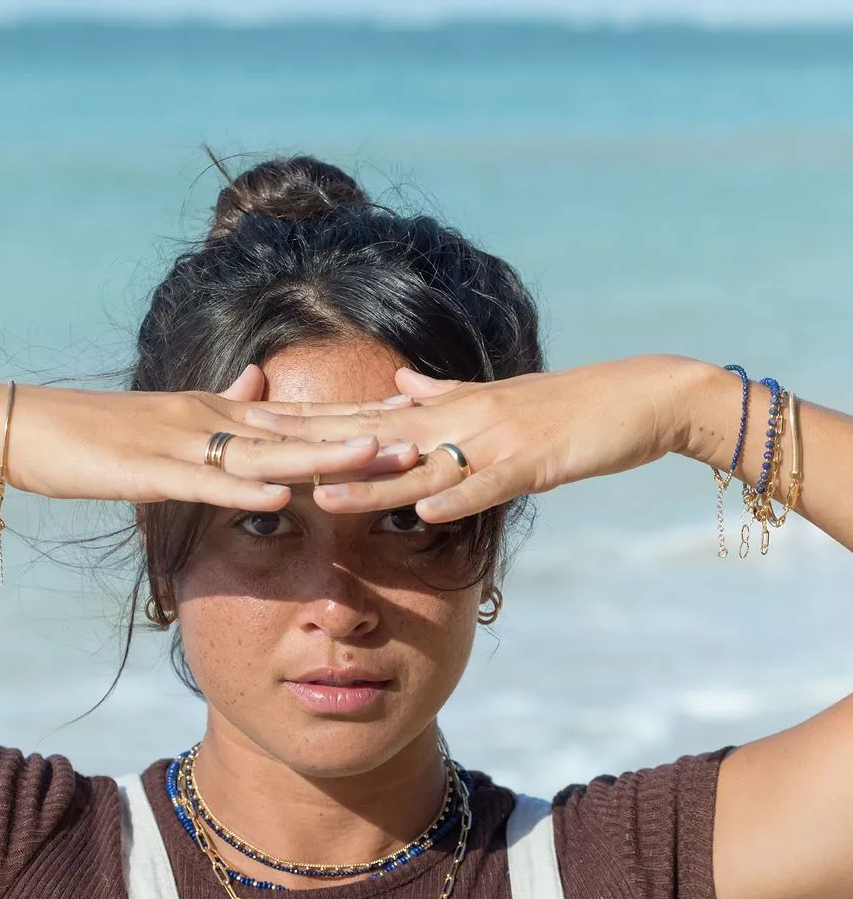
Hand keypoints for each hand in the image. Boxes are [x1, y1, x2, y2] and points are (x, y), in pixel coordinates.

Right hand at [0, 365, 418, 509]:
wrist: (30, 428)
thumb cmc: (100, 433)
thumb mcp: (171, 420)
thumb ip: (220, 405)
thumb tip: (260, 382)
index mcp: (221, 413)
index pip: (301, 419)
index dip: (357, 422)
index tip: (411, 423)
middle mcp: (213, 421)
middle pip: (300, 431)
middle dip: (362, 438)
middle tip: (423, 438)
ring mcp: (184, 444)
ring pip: (265, 452)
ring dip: (321, 457)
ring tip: (374, 459)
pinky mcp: (151, 471)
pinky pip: (205, 482)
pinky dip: (243, 489)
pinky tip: (280, 496)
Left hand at [246, 356, 705, 520]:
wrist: (642, 398)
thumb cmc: (570, 409)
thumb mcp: (497, 400)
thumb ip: (445, 395)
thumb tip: (401, 384)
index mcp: (450, 406)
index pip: (367, 414)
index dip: (312, 421)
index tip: (256, 424)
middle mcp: (462, 417)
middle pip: (377, 434)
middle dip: (317, 444)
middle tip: (256, 450)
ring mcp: (496, 439)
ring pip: (425, 463)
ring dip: (376, 482)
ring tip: (326, 498)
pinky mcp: (533, 461)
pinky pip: (489, 484)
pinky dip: (458, 498)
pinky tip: (425, 514)